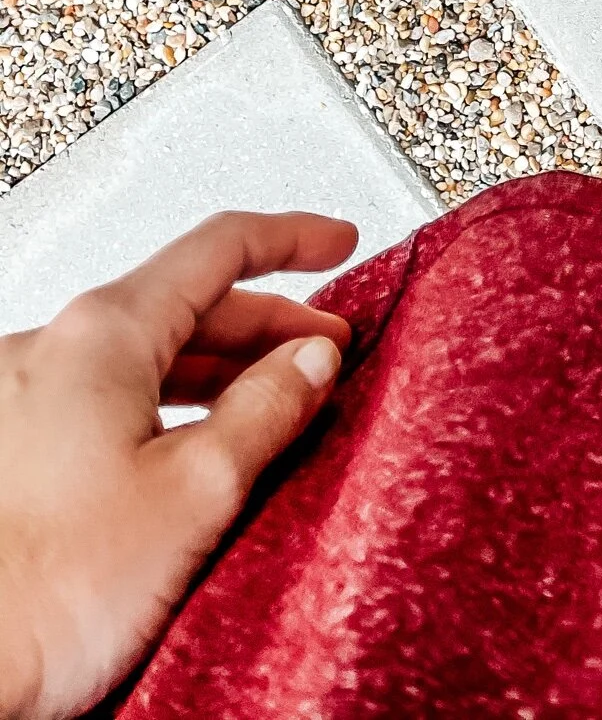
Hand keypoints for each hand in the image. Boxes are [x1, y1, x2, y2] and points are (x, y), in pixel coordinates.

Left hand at [0, 212, 357, 719]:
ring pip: (143, 360)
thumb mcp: (195, 492)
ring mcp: (21, 402)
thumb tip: (309, 362)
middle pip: (184, 303)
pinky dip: (168, 410)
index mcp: (102, 336)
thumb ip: (266, 410)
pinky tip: (197, 457)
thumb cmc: (42, 594)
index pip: (220, 247)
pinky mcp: (10, 456)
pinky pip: (105, 405)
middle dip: (266, 324)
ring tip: (274, 408)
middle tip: (326, 351)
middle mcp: (50, 352)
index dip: (293, 239)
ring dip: (219, 373)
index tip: (338, 242)